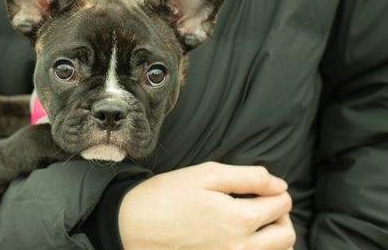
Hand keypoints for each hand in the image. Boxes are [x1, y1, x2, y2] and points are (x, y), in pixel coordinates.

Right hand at [119, 162, 294, 249]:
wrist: (131, 226)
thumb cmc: (165, 196)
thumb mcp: (205, 175)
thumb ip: (248, 177)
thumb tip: (279, 184)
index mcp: (239, 220)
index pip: (282, 204)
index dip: (275, 190)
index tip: (260, 187)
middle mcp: (240, 248)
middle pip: (286, 235)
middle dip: (280, 215)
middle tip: (261, 204)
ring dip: (273, 236)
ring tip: (252, 222)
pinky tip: (239, 238)